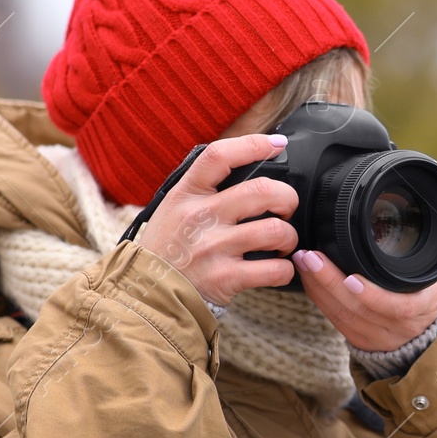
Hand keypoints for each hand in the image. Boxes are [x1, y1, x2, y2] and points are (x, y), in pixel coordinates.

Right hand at [135, 134, 298, 306]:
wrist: (146, 293)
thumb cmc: (168, 246)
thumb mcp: (174, 206)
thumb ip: (205, 188)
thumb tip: (247, 164)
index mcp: (187, 193)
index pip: (220, 156)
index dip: (253, 145)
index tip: (276, 144)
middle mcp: (200, 217)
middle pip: (262, 191)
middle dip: (287, 198)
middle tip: (285, 209)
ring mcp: (213, 248)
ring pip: (274, 230)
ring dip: (289, 236)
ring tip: (281, 242)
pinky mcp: (225, 279)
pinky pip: (274, 270)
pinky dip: (285, 269)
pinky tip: (279, 267)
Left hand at [291, 249, 436, 351]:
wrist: (434, 329)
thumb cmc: (435, 291)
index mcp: (423, 308)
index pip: (398, 308)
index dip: (373, 296)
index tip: (351, 278)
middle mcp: (400, 328)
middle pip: (358, 310)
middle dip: (329, 282)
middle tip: (310, 256)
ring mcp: (378, 337)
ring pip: (342, 316)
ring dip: (318, 288)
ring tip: (303, 262)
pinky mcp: (361, 341)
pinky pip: (335, 321)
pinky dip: (319, 299)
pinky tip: (308, 279)